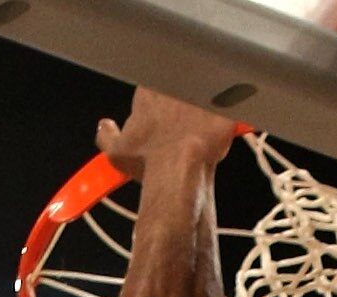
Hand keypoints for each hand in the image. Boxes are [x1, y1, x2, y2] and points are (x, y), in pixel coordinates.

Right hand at [95, 88, 236, 177]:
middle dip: (184, 100)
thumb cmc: (149, 161)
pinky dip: (229, 116)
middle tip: (185, 121)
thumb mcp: (116, 152)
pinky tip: (224, 130)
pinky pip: (232, 106)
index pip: (155, 85)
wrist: (178, 170)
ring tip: (203, 127)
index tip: (163, 115)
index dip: (160, 101)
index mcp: (149, 91)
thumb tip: (104, 126)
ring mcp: (201, 96)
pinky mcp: (225, 108)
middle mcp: (175, 88)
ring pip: (206, 93)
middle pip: (182, 86)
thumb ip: (105, 135)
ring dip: (206, 105)